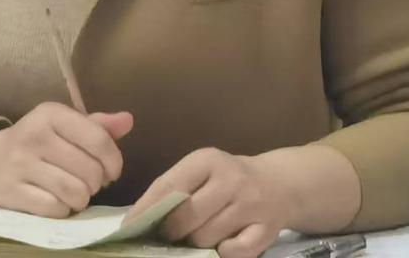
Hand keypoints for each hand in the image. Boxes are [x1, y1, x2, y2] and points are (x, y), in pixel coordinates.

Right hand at [0, 102, 132, 217]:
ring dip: (82, 198)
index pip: (98, 139)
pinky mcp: (13, 192)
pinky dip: (63, 209)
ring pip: (75, 192)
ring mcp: (21, 165)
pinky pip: (56, 209)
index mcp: (50, 113)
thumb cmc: (37, 142)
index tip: (112, 170)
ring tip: (75, 191)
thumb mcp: (63, 125)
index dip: (114, 161)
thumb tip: (128, 120)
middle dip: (97, 182)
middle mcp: (34, 135)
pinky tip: (57, 200)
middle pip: (90, 170)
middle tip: (88, 181)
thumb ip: (97, 125)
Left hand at [128, 148, 292, 257]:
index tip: (129, 227)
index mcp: (207, 160)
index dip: (146, 210)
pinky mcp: (268, 229)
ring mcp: (251, 205)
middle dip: (171, 231)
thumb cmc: (226, 178)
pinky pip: (235, 252)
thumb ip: (174, 187)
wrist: (278, 182)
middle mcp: (230, 179)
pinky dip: (224, 253)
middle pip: (186, 217)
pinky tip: (222, 244)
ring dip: (196, 243)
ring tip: (196, 235)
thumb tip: (138, 218)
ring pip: (207, 237)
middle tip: (168, 235)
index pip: (169, 186)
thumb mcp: (201, 170)